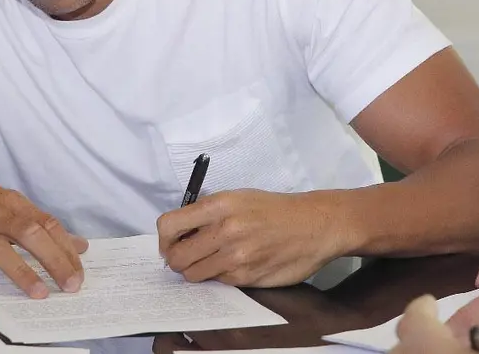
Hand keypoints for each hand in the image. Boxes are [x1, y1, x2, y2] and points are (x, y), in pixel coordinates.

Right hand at [0, 170, 88, 301]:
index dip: (66, 249)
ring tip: (37, 293)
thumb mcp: (9, 205)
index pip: (47, 225)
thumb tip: (80, 245)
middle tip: (70, 285)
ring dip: (19, 270)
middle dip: (53, 259)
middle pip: (30, 233)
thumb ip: (42, 225)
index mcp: (13, 205)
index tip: (80, 273)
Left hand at [157, 189, 343, 286]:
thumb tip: (180, 232)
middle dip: (176, 258)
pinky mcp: (246, 277)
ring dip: (196, 270)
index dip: (164, 238)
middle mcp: (224, 231)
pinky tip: (234, 264)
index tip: (171, 241)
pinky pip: (217, 282)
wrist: (314, 224)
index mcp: (219, 205)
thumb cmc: (274, 209)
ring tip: (211, 260)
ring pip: (192, 274)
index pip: (169, 226)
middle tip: (186, 255)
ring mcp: (235, 257)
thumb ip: (207, 213)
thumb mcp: (238, 197)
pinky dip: (219, 276)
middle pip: (176, 257)